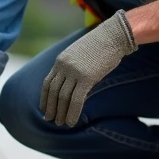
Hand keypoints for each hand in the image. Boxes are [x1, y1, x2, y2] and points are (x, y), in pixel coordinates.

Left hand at [41, 10, 136, 126]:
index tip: (44, 108)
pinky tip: (71, 122)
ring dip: (60, 113)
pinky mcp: (87, 78)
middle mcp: (64, 66)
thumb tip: (71, 83)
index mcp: (60, 60)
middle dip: (50, 108)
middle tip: (49, 120)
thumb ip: (72, 67)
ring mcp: (74, 72)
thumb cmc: (100, 45)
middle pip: (53, 92)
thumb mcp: (80, 54)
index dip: (45, 98)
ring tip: (60, 123)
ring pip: (63, 97)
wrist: (113, 35)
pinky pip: (76, 100)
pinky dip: (72, 113)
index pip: (47, 83)